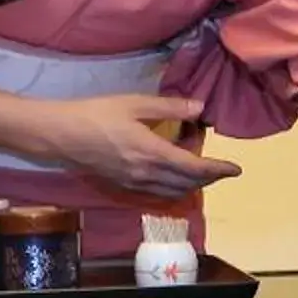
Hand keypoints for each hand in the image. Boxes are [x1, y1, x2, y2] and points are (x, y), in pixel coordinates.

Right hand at [42, 93, 239, 198]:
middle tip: (221, 168)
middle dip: (209, 179)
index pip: (195, 168)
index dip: (218, 169)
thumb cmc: (96, 114)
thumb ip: (169, 108)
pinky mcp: (123, 186)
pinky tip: (173, 177)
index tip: (236, 169)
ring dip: (192, 185)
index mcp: (153, 153)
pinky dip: (174, 188)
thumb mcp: (134, 104)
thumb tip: (200, 108)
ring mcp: (134, 184)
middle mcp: (147, 175)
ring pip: (173, 192)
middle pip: (188, 184)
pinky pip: (157, 194)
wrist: (61, 136)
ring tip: (200, 171)